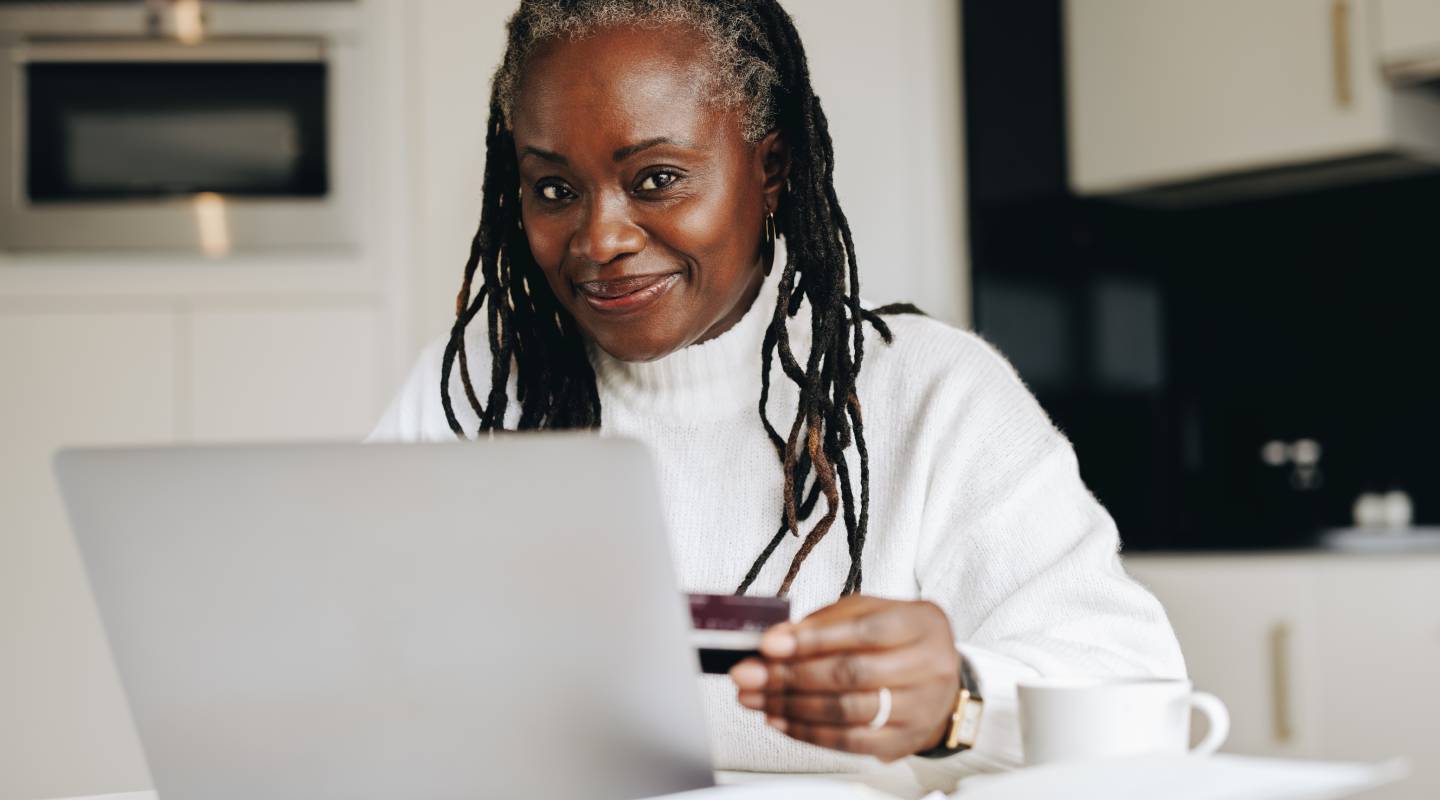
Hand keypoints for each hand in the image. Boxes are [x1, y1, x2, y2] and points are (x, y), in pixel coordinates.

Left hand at [728, 594, 960, 761]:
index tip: (769, 644)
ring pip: (847, 711)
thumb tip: (776, 640)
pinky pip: (850, 742)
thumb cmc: (898, 639)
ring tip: (755, 698)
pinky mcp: (905, 741)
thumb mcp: (870, 612)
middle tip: (749, 675)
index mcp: (921, 623)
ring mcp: (920, 708)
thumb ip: (825, 623)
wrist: (941, 681)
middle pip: (851, 674)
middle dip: (791, 675)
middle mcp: (929, 666)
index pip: (864, 631)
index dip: (813, 639)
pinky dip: (808, 732)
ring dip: (791, 706)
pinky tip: (780, 720)